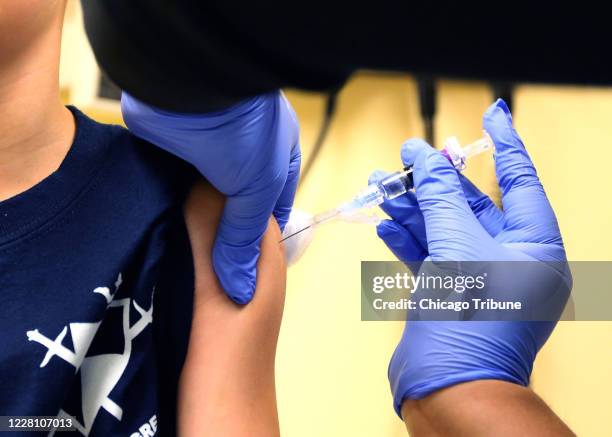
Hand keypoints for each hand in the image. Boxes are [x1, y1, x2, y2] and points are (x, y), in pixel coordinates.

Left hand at [122, 91, 299, 303]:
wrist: (188, 83)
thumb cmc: (244, 132)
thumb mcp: (257, 189)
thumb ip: (245, 239)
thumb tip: (240, 290)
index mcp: (277, 156)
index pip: (274, 207)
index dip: (264, 239)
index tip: (248, 269)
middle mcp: (243, 153)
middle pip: (235, 205)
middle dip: (224, 233)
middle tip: (212, 273)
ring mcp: (206, 150)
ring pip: (202, 197)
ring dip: (194, 222)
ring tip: (185, 262)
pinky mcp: (172, 149)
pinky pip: (172, 186)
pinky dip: (169, 207)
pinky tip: (164, 234)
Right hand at [373, 99, 570, 414]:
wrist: (449, 388)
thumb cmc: (471, 321)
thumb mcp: (458, 245)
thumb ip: (441, 196)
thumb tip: (425, 156)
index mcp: (535, 245)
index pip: (521, 181)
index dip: (505, 144)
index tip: (493, 114)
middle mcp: (511, 260)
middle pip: (471, 206)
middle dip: (435, 183)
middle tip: (406, 158)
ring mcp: (478, 278)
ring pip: (443, 230)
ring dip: (412, 209)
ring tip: (381, 186)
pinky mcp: (449, 294)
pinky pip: (429, 256)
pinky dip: (407, 239)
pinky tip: (386, 224)